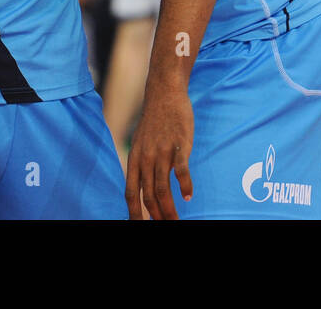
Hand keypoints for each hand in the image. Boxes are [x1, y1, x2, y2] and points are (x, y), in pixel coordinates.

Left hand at [125, 84, 193, 219]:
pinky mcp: (179, 145)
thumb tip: (143, 187)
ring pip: (163, 188)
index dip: (134, 212)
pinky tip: (188, 197)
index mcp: (135, 159)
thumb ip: (141, 165)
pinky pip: (181, 171)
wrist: (164, 94)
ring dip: (170, 209)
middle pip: (149, 195)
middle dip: (156, 216)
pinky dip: (185, 186)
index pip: (131, 192)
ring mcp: (162, 152)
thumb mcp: (140, 143)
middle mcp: (146, 158)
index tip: (139, 225)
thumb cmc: (154, 121)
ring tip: (175, 221)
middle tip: (165, 226)